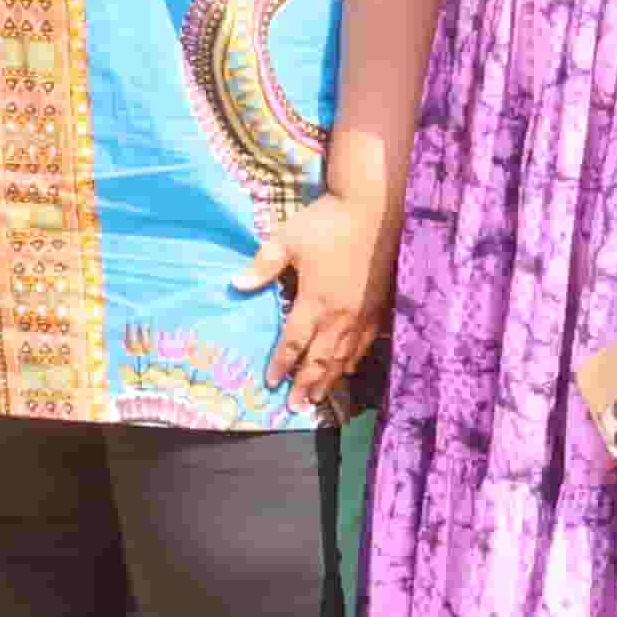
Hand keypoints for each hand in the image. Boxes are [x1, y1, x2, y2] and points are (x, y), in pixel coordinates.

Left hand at [238, 182, 396, 408]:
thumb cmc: (328, 222)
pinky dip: (354, 360)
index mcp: (315, 300)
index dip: (281, 364)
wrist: (376, 209)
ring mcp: (363, 314)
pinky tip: (349, 369)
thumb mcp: (289, 239)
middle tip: (295, 406)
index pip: (293, 342)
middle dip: (305, 383)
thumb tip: (236, 284)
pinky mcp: (380, 308)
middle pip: (320, 358)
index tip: (271, 382)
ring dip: (329, 379)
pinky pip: (366, 344)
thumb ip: (264, 264)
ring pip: (344, 356)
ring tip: (318, 398)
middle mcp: (340, 315)